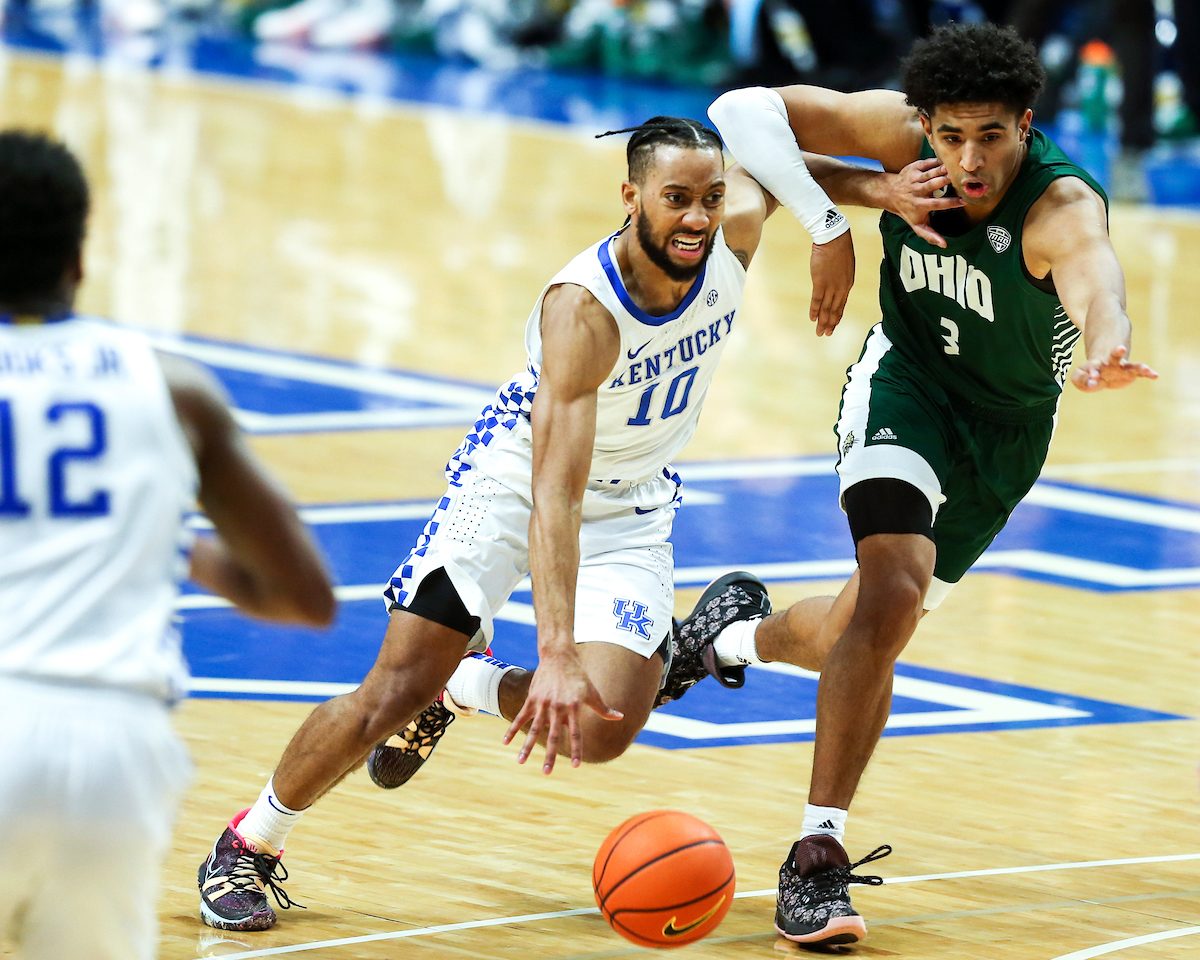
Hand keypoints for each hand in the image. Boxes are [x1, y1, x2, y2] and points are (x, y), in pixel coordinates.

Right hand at [501, 646, 621, 772]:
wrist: (559, 656)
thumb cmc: (578, 675)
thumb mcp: (592, 691)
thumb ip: (603, 708)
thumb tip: (620, 717)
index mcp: (574, 707)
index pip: (576, 733)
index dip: (576, 749)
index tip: (576, 766)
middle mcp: (558, 707)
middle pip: (553, 736)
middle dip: (550, 755)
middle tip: (547, 772)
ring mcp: (543, 703)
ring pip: (534, 729)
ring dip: (527, 747)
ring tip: (520, 761)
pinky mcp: (532, 699)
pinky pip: (521, 717)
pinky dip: (512, 730)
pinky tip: (505, 742)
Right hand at [809, 229, 853, 335]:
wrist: (834, 238)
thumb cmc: (839, 247)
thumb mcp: (844, 263)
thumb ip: (840, 275)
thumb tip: (835, 279)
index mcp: (847, 284)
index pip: (842, 304)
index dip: (837, 316)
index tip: (834, 325)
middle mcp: (841, 288)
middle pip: (835, 309)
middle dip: (830, 323)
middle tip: (826, 334)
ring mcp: (831, 286)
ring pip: (827, 308)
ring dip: (823, 321)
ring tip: (820, 332)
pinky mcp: (820, 282)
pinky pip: (817, 300)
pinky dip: (815, 310)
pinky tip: (813, 319)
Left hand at [888, 158, 965, 247]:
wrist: (891, 194)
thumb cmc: (908, 211)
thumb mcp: (917, 225)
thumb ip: (930, 235)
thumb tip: (944, 245)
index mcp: (919, 205)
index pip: (937, 204)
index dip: (951, 203)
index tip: (963, 201)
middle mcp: (917, 191)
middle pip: (933, 184)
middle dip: (947, 181)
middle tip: (961, 179)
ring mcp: (914, 178)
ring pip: (931, 172)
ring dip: (943, 170)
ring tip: (955, 169)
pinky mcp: (914, 167)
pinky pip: (927, 162)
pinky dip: (937, 161)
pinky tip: (947, 162)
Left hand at [1071, 345, 1158, 391]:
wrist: (1103, 366)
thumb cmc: (1089, 372)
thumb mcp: (1079, 375)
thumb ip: (1080, 379)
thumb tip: (1091, 382)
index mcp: (1096, 364)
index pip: (1094, 367)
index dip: (1093, 371)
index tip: (1093, 376)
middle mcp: (1111, 364)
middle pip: (1114, 356)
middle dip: (1117, 352)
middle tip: (1120, 348)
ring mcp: (1122, 368)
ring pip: (1131, 365)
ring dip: (1138, 366)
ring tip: (1145, 368)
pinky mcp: (1131, 373)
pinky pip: (1140, 373)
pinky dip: (1148, 374)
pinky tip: (1155, 375)